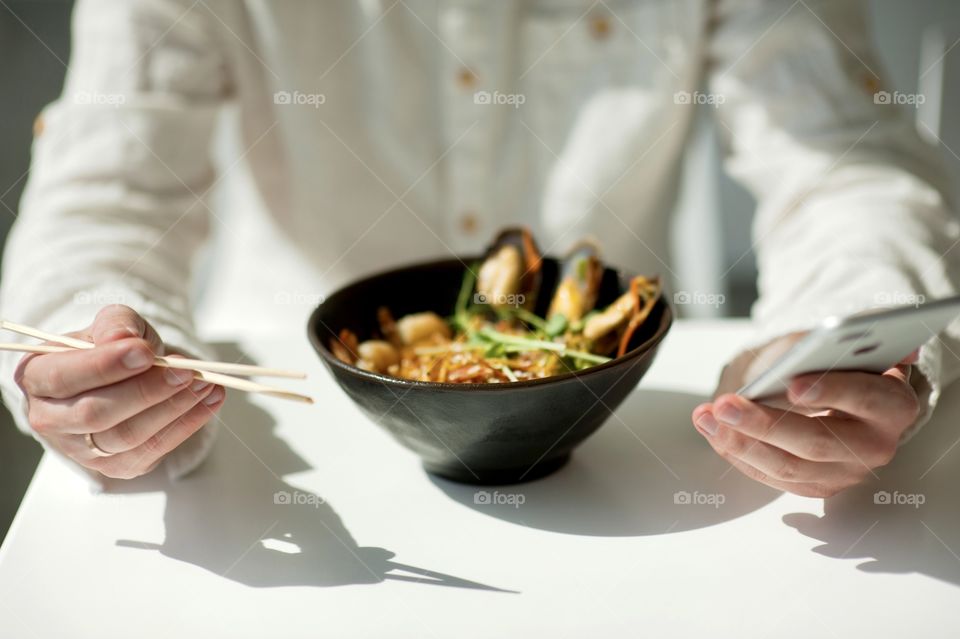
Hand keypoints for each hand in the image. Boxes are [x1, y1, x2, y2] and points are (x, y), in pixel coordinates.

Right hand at [14, 305, 224, 478]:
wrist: (122, 375)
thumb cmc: (110, 348)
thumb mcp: (112, 325)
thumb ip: (117, 324)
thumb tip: (122, 337)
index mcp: (37, 377)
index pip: (64, 378)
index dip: (105, 367)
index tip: (145, 353)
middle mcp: (50, 419)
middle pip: (96, 414)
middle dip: (146, 392)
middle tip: (186, 371)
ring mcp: (82, 449)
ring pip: (127, 437)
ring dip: (173, 409)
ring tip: (205, 383)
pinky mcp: (117, 465)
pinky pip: (152, 450)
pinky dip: (187, 425)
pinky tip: (210, 401)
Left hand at [691, 334, 920, 497]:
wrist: (831, 389)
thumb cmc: (834, 361)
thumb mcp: (839, 341)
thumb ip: (841, 338)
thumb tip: (856, 340)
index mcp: (894, 405)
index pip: (867, 399)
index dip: (832, 391)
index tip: (793, 385)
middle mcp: (875, 445)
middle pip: (818, 442)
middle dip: (766, 423)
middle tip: (726, 404)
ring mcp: (845, 472)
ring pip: (788, 466)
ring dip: (740, 442)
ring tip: (708, 416)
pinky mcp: (815, 486)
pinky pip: (770, 476)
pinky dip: (737, 453)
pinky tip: (712, 430)